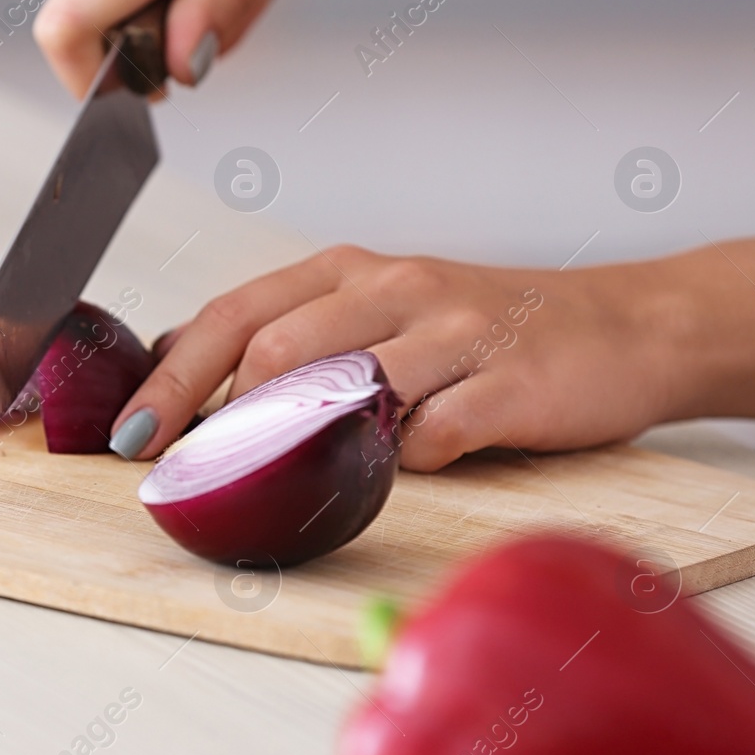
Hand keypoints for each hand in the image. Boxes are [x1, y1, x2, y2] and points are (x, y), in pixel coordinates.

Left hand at [110, 245, 696, 471]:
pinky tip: (402, 470)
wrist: (626, 326)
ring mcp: (456, 331)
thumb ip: (297, 340)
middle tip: (178, 476)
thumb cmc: (486, 331)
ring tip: (266, 482)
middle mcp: (394, 288)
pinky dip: (405, 459)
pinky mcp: (512, 380)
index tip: (127, 437)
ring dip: (294, 440)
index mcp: (348, 271)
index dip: (169, 379)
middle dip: (209, 419)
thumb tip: (185, 379)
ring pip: (345, 382)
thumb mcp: (381, 314)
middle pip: (272, 348)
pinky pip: (436, 430)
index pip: (232, 315)